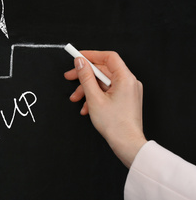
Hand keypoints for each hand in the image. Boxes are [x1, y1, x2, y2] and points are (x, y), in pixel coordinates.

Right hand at [64, 51, 146, 167]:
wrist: (127, 144)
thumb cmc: (115, 124)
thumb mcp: (94, 98)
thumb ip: (86, 77)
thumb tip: (80, 62)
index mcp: (125, 78)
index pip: (108, 57)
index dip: (91, 55)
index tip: (78, 56)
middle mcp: (129, 82)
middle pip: (103, 71)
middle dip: (85, 75)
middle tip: (69, 77)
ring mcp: (127, 91)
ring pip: (103, 83)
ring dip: (87, 89)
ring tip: (76, 99)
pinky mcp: (125, 99)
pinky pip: (107, 92)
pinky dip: (95, 97)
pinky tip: (86, 108)